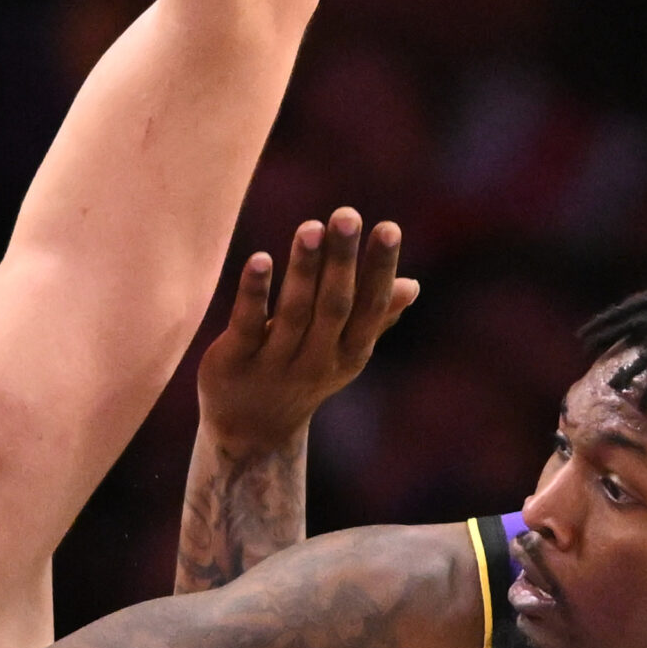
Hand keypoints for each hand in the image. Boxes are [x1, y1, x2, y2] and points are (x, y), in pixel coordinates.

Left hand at [197, 207, 416, 453]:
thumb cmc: (300, 377)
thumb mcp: (341, 352)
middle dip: (343, 260)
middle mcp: (317, 360)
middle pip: (335, 306)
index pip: (370, 307)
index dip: (379, 269)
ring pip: (294, 312)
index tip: (387, 227)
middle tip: (347, 215)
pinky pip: (248, 324)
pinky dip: (255, 293)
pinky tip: (260, 259)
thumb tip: (412, 286)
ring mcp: (275, 364)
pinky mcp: (234, 363)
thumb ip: (372, 319)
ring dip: (304, 269)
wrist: (250, 432)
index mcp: (349, 353)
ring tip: (310, 227)